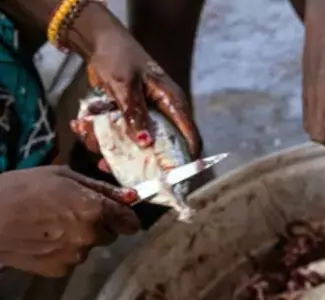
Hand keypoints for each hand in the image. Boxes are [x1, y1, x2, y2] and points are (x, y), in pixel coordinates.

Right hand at [0, 167, 139, 276]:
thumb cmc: (21, 189)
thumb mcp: (61, 176)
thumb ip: (99, 187)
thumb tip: (130, 196)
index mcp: (94, 210)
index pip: (130, 222)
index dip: (125, 218)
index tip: (119, 216)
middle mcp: (91, 236)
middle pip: (109, 235)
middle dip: (97, 226)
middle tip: (71, 215)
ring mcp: (76, 256)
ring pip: (89, 248)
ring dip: (79, 239)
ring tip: (51, 226)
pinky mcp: (61, 270)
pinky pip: (72, 260)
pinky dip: (63, 252)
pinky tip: (43, 241)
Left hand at [69, 27, 200, 168]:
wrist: (100, 43)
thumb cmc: (119, 57)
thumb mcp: (124, 85)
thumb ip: (135, 113)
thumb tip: (146, 143)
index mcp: (173, 104)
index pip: (190, 137)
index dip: (186, 160)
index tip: (173, 179)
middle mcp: (163, 115)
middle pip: (159, 149)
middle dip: (134, 159)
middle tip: (112, 165)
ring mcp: (146, 119)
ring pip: (134, 146)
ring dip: (108, 145)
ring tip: (86, 132)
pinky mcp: (130, 120)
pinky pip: (119, 137)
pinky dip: (100, 136)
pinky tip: (82, 127)